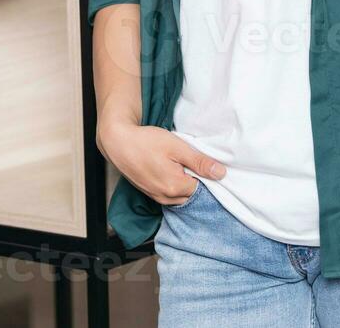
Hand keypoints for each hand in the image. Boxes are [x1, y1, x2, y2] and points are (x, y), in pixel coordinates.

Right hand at [97, 119, 226, 206]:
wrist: (118, 142)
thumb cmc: (146, 142)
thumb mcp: (178, 147)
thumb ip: (200, 162)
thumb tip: (221, 173)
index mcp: (175, 187)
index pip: (202, 187)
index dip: (203, 173)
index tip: (197, 159)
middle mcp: (165, 197)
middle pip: (190, 193)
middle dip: (193, 179)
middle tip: (187, 159)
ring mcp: (155, 197)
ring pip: (179, 195)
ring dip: (182, 182)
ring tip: (176, 163)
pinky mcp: (148, 193)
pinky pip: (167, 194)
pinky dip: (171, 184)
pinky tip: (167, 168)